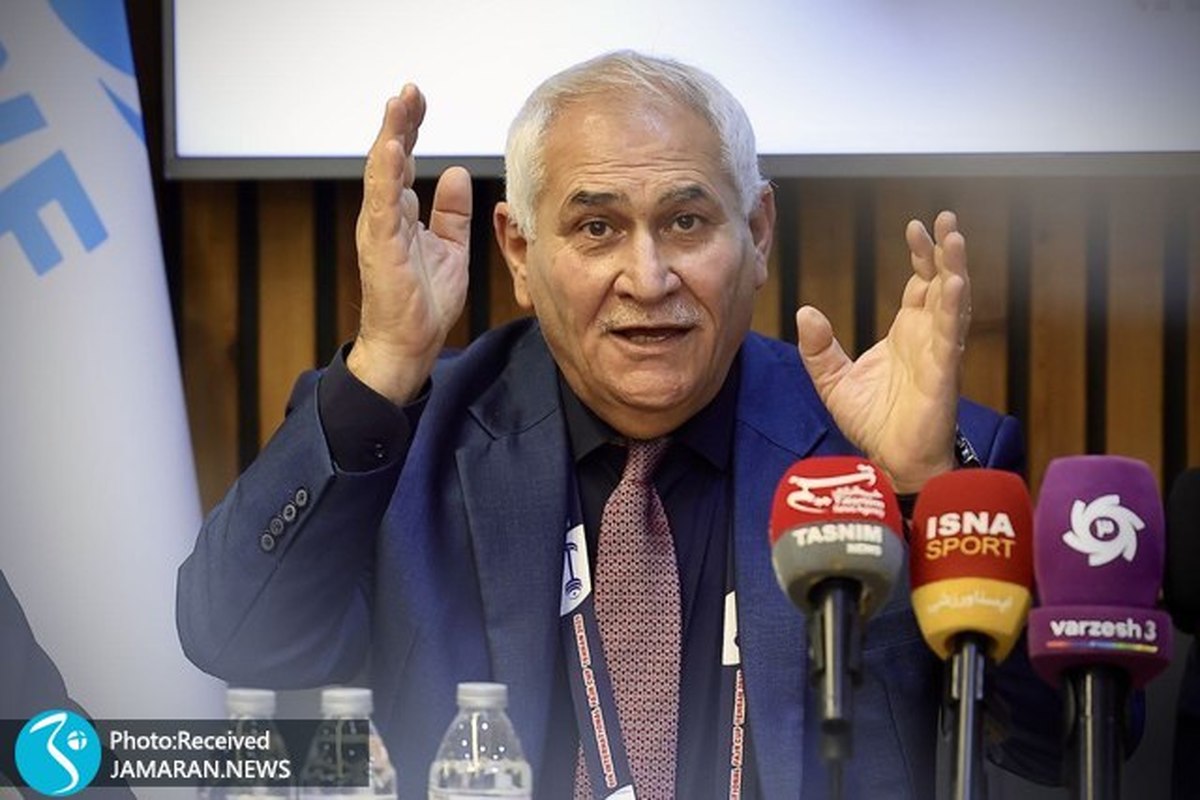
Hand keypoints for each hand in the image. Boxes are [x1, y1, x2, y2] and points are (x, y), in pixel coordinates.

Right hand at [349, 84, 471, 403]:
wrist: (409, 345)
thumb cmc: (424, 303)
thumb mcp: (450, 249)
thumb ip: (451, 213)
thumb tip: (455, 173)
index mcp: (399, 214)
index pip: (402, 162)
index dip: (410, 129)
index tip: (419, 100)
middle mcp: (384, 215)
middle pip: (389, 158)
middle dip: (400, 122)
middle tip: (411, 90)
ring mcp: (379, 229)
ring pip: (381, 173)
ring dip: (390, 136)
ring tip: (399, 103)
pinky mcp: (380, 246)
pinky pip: (381, 204)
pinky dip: (384, 174)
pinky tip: (391, 148)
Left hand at [796, 210, 968, 493]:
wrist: (890, 462)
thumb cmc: (872, 423)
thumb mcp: (833, 380)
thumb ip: (819, 347)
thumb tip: (805, 312)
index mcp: (908, 334)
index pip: (920, 284)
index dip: (921, 255)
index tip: (915, 227)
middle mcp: (928, 337)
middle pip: (943, 284)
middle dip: (945, 250)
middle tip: (944, 219)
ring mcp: (939, 353)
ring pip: (953, 302)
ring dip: (956, 269)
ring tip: (954, 239)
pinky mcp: (943, 373)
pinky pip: (950, 335)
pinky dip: (953, 307)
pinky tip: (954, 282)